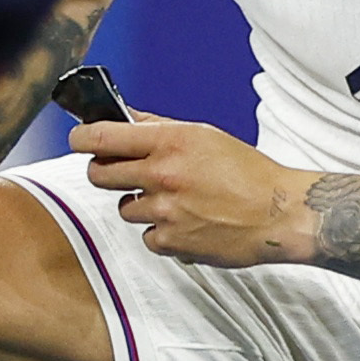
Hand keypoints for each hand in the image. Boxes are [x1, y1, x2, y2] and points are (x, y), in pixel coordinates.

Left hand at [81, 116, 309, 268]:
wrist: (279, 214)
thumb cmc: (248, 173)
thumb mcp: (205, 136)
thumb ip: (160, 128)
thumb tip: (125, 117)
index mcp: (170, 142)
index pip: (102, 137)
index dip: (82, 138)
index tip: (80, 140)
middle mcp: (162, 175)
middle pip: (100, 174)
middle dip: (105, 172)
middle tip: (122, 173)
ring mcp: (165, 211)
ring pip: (124, 208)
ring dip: (140, 204)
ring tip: (173, 201)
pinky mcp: (171, 242)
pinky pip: (147, 236)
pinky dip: (161, 231)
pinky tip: (186, 223)